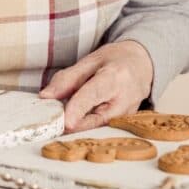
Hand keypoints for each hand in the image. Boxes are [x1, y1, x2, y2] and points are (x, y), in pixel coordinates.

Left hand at [39, 40, 153, 132]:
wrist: (143, 66)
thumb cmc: (116, 60)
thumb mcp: (90, 60)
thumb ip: (68, 79)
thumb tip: (46, 97)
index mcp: (115, 77)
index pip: (93, 95)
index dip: (77, 108)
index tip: (64, 121)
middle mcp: (125, 100)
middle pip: (96, 118)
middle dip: (72, 123)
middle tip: (51, 123)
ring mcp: (127, 115)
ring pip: (97, 127)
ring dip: (77, 126)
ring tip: (59, 122)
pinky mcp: (124, 124)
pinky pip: (101, 128)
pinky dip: (86, 127)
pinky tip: (73, 123)